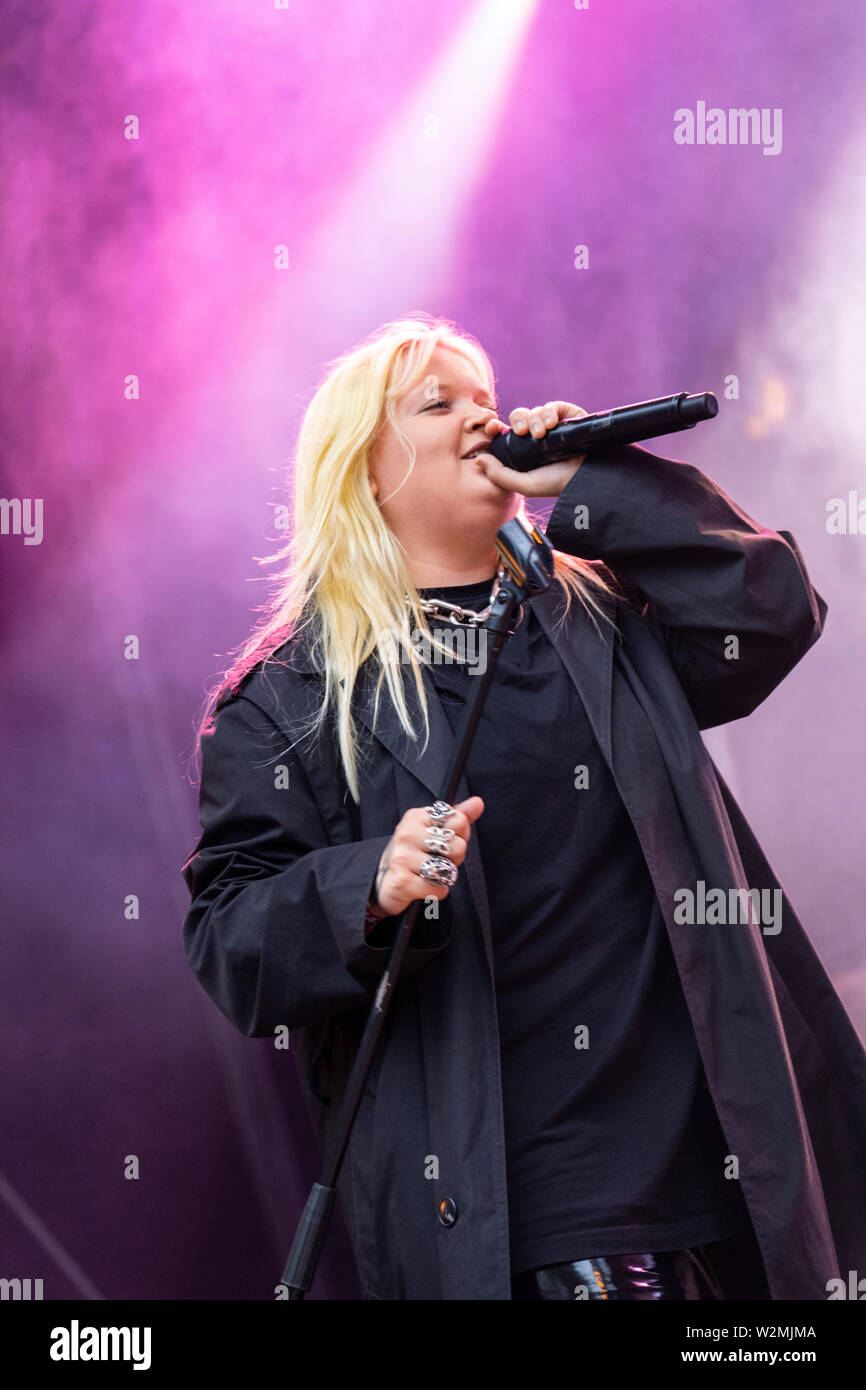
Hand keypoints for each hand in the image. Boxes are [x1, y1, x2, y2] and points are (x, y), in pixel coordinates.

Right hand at [368, 796, 484, 920]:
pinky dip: (437, 892)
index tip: (445, 842)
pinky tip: (425, 887)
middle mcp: (407, 833)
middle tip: (437, 861)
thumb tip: (478, 802)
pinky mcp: (402, 882)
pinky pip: (437, 888)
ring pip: (448, 868)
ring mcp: (402, 857)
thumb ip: (456, 817)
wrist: (383, 883)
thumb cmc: (413, 855)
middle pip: (457, 845)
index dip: (460, 836)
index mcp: (416, 817)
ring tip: (430, 874)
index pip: (459, 820)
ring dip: (445, 876)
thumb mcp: (433, 832)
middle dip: (454, 859)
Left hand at [478, 401, 588, 497]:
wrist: (588, 478)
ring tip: (542, 434)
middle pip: (517, 417)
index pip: (504, 432)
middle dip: (517, 421)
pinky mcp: (567, 416)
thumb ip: (500, 475)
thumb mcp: (525, 485)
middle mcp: (536, 436)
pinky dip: (549, 412)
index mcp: (524, 450)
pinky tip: (553, 425)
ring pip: (534, 411)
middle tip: (521, 432)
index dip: (495, 427)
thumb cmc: (558, 484)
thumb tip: (479, 459)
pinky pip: (552, 406)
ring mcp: (552, 425)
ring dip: (535, 419)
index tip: (491, 428)